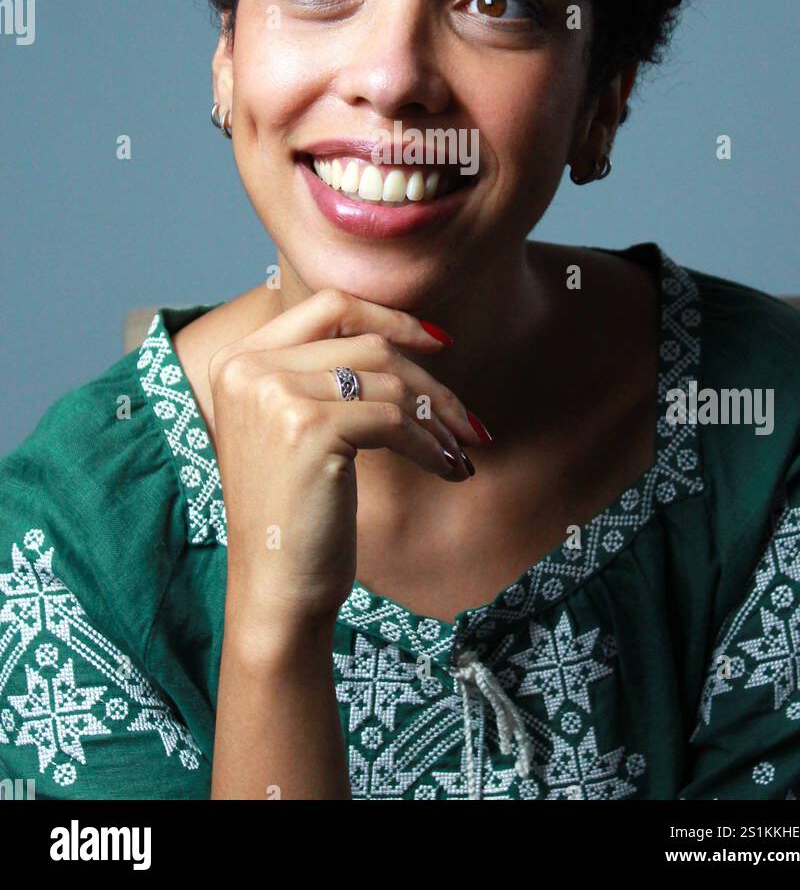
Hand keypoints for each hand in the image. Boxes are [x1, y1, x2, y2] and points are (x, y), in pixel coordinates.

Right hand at [207, 288, 485, 641]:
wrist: (274, 588)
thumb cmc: (295, 512)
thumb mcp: (294, 425)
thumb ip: (322, 372)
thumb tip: (409, 334)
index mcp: (239, 359)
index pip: (329, 305)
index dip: (391, 316)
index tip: (439, 341)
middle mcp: (250, 367)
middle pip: (368, 344)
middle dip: (429, 381)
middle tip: (467, 421)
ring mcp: (276, 393)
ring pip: (389, 382)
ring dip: (437, 419)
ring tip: (459, 452)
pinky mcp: (308, 427)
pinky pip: (395, 419)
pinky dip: (431, 444)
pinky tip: (447, 468)